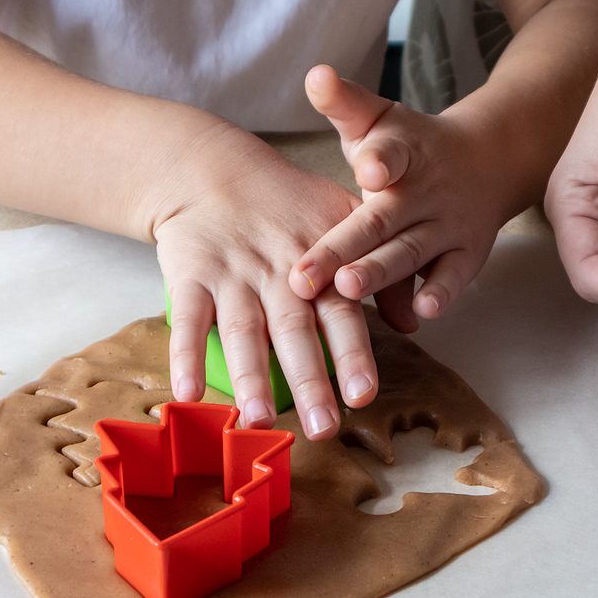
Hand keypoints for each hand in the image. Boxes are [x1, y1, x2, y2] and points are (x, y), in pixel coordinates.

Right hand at [152, 120, 380, 439]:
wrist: (215, 171)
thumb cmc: (290, 206)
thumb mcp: (345, 223)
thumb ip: (380, 275)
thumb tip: (413, 323)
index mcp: (323, 268)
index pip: (341, 315)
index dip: (353, 354)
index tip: (363, 394)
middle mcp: (280, 275)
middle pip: (295, 331)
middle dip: (310, 380)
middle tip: (322, 427)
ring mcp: (234, 276)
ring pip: (244, 330)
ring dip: (250, 376)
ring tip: (258, 419)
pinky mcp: (191, 276)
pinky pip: (188, 319)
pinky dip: (185, 355)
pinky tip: (188, 394)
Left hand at [288, 66, 524, 330]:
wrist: (488, 160)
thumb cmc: (408, 146)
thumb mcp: (378, 118)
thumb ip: (345, 102)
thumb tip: (316, 74)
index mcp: (403, 151)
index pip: (392, 153)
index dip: (381, 160)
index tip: (368, 168)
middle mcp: (426, 190)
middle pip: (382, 219)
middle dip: (344, 246)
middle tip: (307, 274)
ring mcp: (448, 224)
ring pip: (410, 252)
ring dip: (381, 272)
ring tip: (349, 288)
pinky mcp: (467, 254)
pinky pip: (454, 276)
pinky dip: (441, 293)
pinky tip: (421, 312)